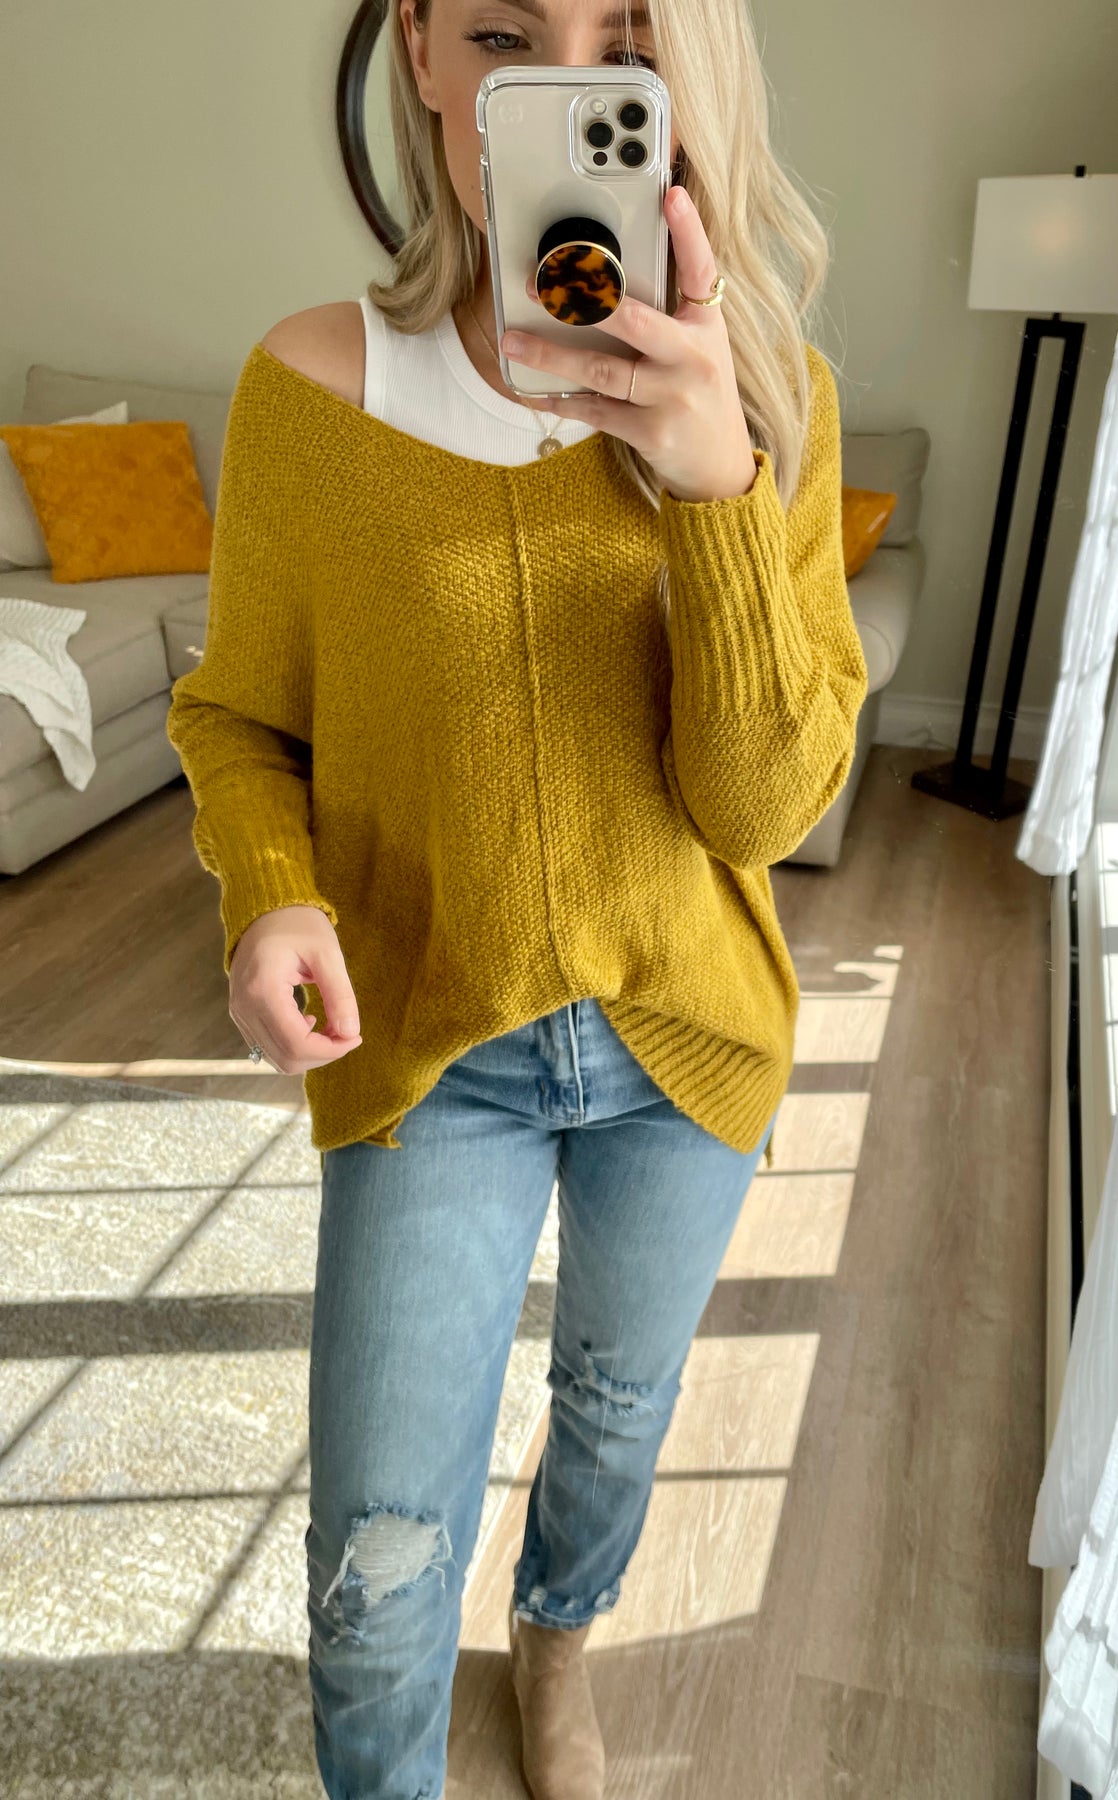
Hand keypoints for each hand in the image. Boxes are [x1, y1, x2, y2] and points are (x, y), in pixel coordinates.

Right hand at [229, 905, 361, 1074]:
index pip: (296, 1044)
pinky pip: (268, 1046)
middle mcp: (245, 1007)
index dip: (330, 1050)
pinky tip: (308, 1023)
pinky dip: (293, 1046)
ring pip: (276, 1058)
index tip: (355, 1036)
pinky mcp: (241, 1014)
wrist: (264, 909)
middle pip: (286, 1059)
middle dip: (322, 1055)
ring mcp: (239, 1013)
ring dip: (308, 1053)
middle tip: (346, 1033)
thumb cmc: (297, 924)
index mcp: (263, 990)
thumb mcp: (326, 953)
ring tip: (329, 1027)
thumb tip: (350, 1033)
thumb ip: (339, 995)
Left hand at [500, 185, 756, 503]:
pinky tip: (536, 392)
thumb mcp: (699, 346)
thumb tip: (605, 279)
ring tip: (513, 340)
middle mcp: (694, 358)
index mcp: (706, 326)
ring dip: (552, 354)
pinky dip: (564, 401)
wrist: (720, 464)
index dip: (688, 232)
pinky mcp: (652, 432)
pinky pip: (597, 411)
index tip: (670, 195)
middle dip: (583, 300)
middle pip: (634, 321)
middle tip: (539, 284)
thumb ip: (666, 312)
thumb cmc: (699, 392)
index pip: (701, 269)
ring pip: (602, 370)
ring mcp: (673, 397)